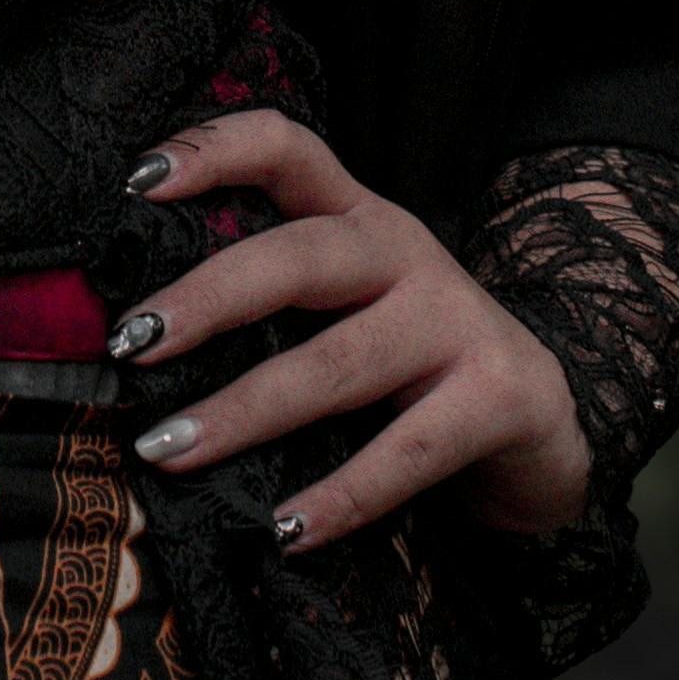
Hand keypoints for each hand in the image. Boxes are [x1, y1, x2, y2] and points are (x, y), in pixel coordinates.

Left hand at [111, 114, 591, 552]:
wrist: (547, 422)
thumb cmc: (415, 365)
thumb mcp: (351, 309)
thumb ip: (273, 308)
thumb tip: (137, 345)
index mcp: (360, 219)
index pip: (289, 149)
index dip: (216, 151)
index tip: (136, 182)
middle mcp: (408, 254)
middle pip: (301, 256)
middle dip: (209, 299)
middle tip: (132, 343)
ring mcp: (458, 322)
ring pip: (338, 364)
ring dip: (245, 411)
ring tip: (169, 451)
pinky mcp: (499, 398)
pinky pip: (406, 454)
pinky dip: (340, 497)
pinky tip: (285, 530)